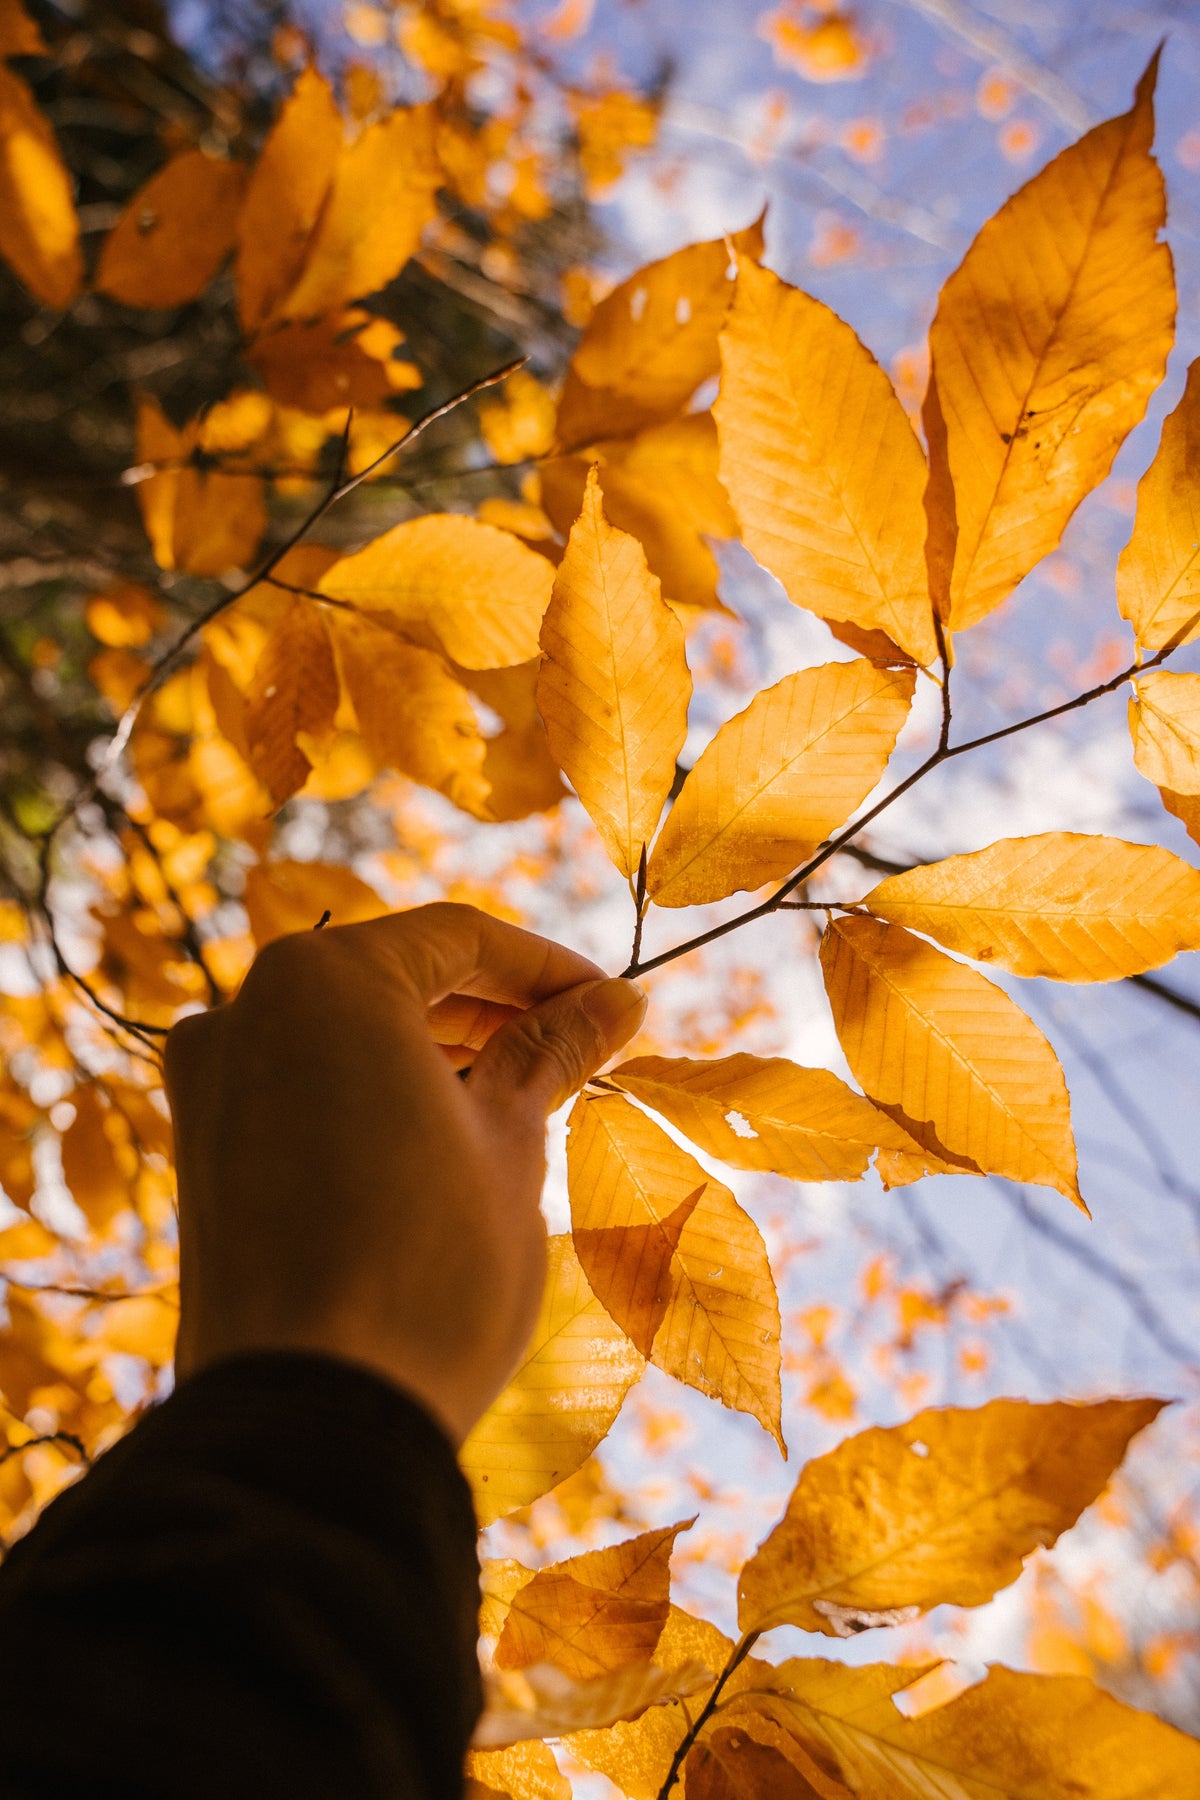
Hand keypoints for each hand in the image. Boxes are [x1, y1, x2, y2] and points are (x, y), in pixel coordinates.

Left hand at [163, 903, 645, 1443]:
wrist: (311, 1423)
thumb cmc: (428, 1267)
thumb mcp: (510, 1143)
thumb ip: (552, 1053)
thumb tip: (615, 1002)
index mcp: (320, 981)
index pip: (458, 937)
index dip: (551, 968)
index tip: (616, 1008)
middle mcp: (244, 1012)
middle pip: (395, 979)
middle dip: (495, 1010)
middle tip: (584, 1049)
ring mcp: (209, 1086)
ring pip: (345, 1036)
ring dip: (438, 1053)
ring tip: (528, 1097)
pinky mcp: (201, 1155)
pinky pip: (304, 1090)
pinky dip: (377, 1096)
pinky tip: (447, 1138)